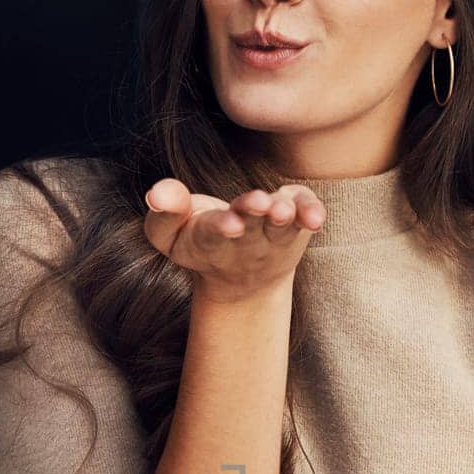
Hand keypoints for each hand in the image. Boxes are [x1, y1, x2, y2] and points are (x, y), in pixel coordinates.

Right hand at [143, 178, 325, 302]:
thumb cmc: (199, 242)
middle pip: (251, 228)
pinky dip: (312, 213)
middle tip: (261, 203)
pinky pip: (306, 220)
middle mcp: (245, 243)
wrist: (241, 279)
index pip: (213, 235)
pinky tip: (317, 216)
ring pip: (281, 228)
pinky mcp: (295, 227)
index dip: (221, 227)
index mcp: (209, 242)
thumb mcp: (170, 233)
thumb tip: (156, 194)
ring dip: (284, 218)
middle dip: (255, 214)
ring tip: (283, 209)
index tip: (230, 223)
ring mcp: (273, 236)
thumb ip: (163, 213)